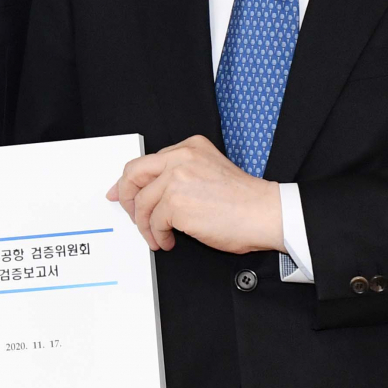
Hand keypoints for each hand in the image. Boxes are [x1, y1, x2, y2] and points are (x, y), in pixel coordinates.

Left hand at [107, 134, 283, 253]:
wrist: (265, 213)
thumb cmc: (244, 200)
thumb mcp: (209, 170)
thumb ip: (180, 174)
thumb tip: (149, 192)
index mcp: (189, 147)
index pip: (147, 161)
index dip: (130, 181)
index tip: (122, 193)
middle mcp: (180, 157)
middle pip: (134, 174)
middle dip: (127, 198)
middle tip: (131, 215)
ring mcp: (177, 178)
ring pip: (143, 203)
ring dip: (145, 225)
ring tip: (156, 236)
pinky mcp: (176, 202)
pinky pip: (155, 222)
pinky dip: (157, 235)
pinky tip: (168, 241)